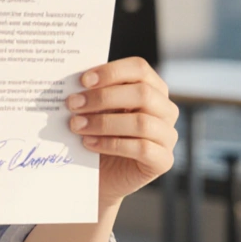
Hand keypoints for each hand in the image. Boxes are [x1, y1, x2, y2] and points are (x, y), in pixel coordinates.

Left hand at [66, 58, 178, 207]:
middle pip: (142, 93)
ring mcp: (167, 136)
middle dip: (103, 97)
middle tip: (73, 104)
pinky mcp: (163, 160)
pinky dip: (111, 144)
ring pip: (142, 122)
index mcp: (151, 88)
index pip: (139, 68)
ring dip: (104, 123)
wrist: (101, 173)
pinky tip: (89, 143)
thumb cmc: (97, 132)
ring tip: (76, 125)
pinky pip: (142, 148)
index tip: (83, 80)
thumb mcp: (95, 108)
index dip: (111, 72)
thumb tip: (73, 84)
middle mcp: (165, 109)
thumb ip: (92, 93)